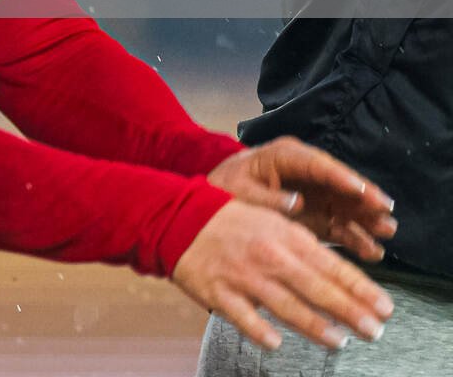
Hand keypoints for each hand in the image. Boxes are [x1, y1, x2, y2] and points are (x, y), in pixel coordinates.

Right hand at [171, 201, 393, 352]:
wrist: (176, 216)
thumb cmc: (228, 220)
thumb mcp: (271, 220)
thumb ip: (304, 246)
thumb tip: (340, 275)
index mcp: (284, 235)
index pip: (332, 265)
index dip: (361, 288)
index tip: (384, 307)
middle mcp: (268, 256)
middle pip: (317, 288)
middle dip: (350, 311)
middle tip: (374, 330)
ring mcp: (243, 275)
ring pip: (286, 306)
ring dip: (316, 326)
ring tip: (339, 342)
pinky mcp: (218, 291)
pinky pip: (242, 316)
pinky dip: (259, 330)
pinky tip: (275, 343)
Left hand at [208, 136, 397, 261]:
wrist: (213, 200)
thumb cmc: (226, 188)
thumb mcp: (239, 190)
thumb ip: (267, 197)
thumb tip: (298, 203)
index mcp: (285, 156)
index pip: (318, 164)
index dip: (341, 177)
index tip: (361, 190)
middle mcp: (306, 172)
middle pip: (340, 183)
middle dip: (364, 196)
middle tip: (385, 209)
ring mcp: (314, 194)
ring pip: (346, 204)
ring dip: (366, 218)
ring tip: (386, 230)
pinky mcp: (317, 215)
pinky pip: (340, 225)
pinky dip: (355, 238)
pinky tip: (372, 251)